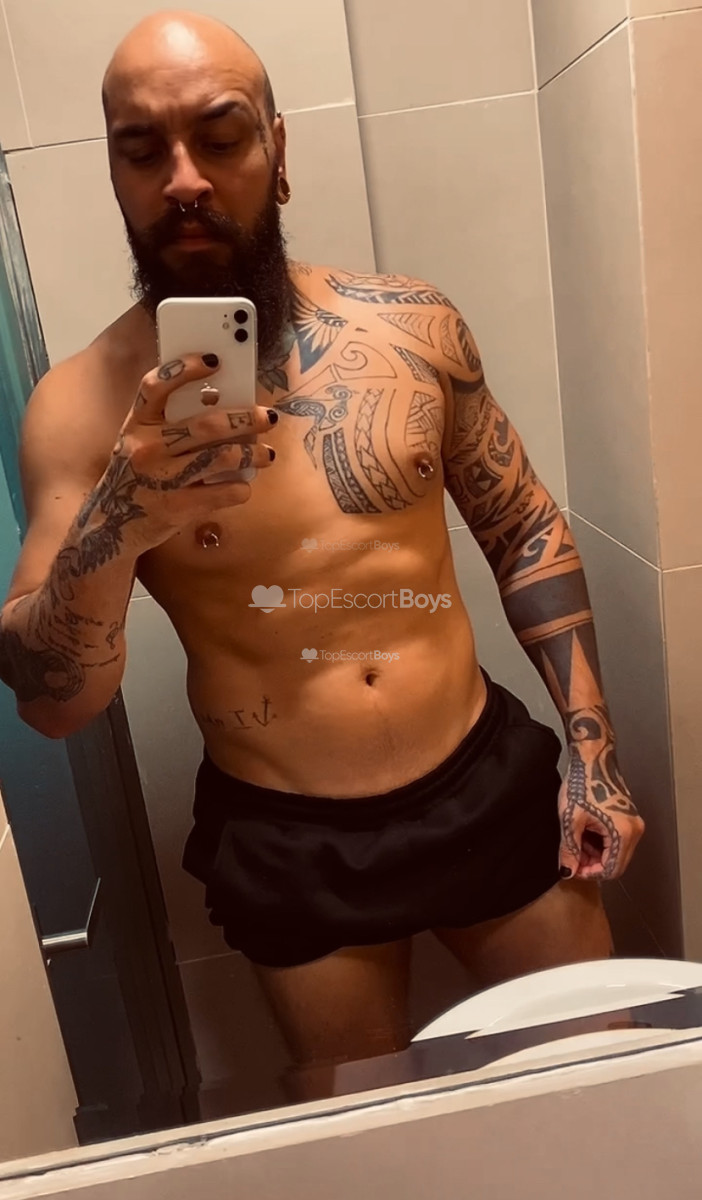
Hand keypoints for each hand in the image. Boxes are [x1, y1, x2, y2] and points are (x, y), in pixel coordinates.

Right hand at [92, 354, 276, 551]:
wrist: (112, 527)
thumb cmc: (135, 477)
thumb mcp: (141, 443)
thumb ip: (170, 424)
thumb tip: (222, 402)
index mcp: (137, 425)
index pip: (156, 387)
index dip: (185, 369)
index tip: (215, 361)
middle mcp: (147, 448)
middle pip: (206, 425)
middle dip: (245, 418)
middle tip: (267, 416)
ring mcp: (162, 479)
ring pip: (222, 457)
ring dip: (253, 453)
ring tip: (267, 454)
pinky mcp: (177, 508)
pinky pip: (224, 492)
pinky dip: (241, 488)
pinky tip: (244, 485)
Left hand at [558, 714, 644, 881]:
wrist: (592, 757)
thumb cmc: (582, 783)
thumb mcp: (570, 820)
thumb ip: (569, 850)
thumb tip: (568, 872)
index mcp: (623, 833)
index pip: (611, 870)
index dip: (590, 873)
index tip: (572, 868)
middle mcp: (634, 830)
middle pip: (616, 863)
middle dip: (593, 864)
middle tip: (572, 858)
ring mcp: (633, 822)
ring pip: (616, 853)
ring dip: (597, 854)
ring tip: (576, 843)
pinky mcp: (628, 816)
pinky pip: (617, 840)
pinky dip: (601, 843)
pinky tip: (585, 834)